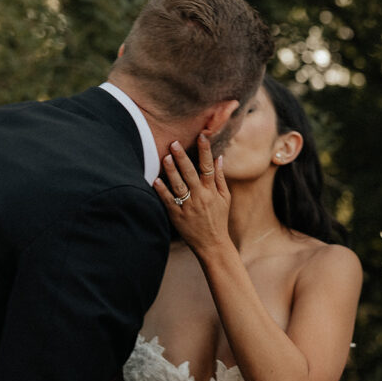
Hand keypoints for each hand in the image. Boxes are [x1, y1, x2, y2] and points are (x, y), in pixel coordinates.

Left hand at [153, 133, 230, 254]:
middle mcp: (201, 197)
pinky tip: (156, 180)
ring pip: (179, 186)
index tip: (201, 136)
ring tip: (165, 157)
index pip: (208, 167)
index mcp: (212, 191)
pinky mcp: (178, 216)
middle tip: (174, 143)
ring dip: (171, 171)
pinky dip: (162, 191)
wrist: (212, 244)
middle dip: (182, 157)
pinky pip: (168, 201)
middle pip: (191, 173)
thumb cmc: (219, 219)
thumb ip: (220, 178)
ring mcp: (188, 206)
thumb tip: (219, 158)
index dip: (205, 150)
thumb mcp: (225, 198)